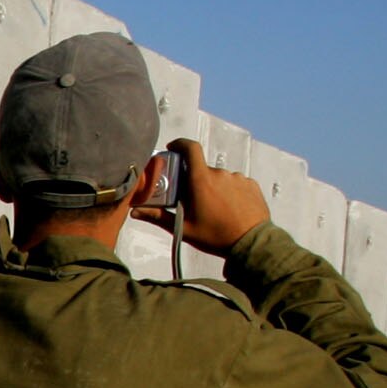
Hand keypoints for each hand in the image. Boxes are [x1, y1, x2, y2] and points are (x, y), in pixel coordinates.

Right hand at [137, 139, 271, 256]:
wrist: (251, 243)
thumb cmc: (216, 236)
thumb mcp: (184, 229)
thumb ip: (158, 217)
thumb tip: (135, 212)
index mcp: (201, 180)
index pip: (190, 149)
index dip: (180, 144)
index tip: (173, 148)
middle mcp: (220, 174)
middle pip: (202, 170)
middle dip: (196, 182)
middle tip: (193, 202)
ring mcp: (237, 178)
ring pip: (219, 178)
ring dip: (214, 189)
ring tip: (215, 210)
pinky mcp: (251, 185)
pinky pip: (235, 184)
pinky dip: (230, 193)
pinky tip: (229, 210)